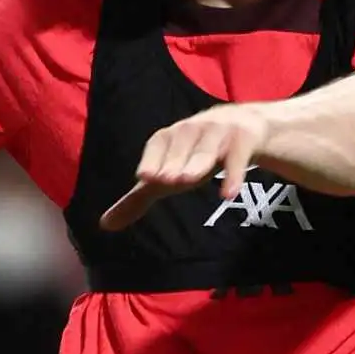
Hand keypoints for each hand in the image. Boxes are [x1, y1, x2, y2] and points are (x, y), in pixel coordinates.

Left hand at [100, 103, 271, 230]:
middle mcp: (195, 128)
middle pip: (183, 143)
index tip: (144, 177)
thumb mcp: (170, 174)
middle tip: (165, 181)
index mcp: (173, 135)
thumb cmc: (199, 154)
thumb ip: (139, 199)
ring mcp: (222, 131)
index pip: (160, 142)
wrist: (250, 128)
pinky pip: (239, 155)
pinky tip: (228, 194)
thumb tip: (104, 225)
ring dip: (198, 160)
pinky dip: (234, 173)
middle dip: (174, 160)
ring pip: (209, 146)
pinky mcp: (246, 138)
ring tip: (188, 180)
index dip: (152, 159)